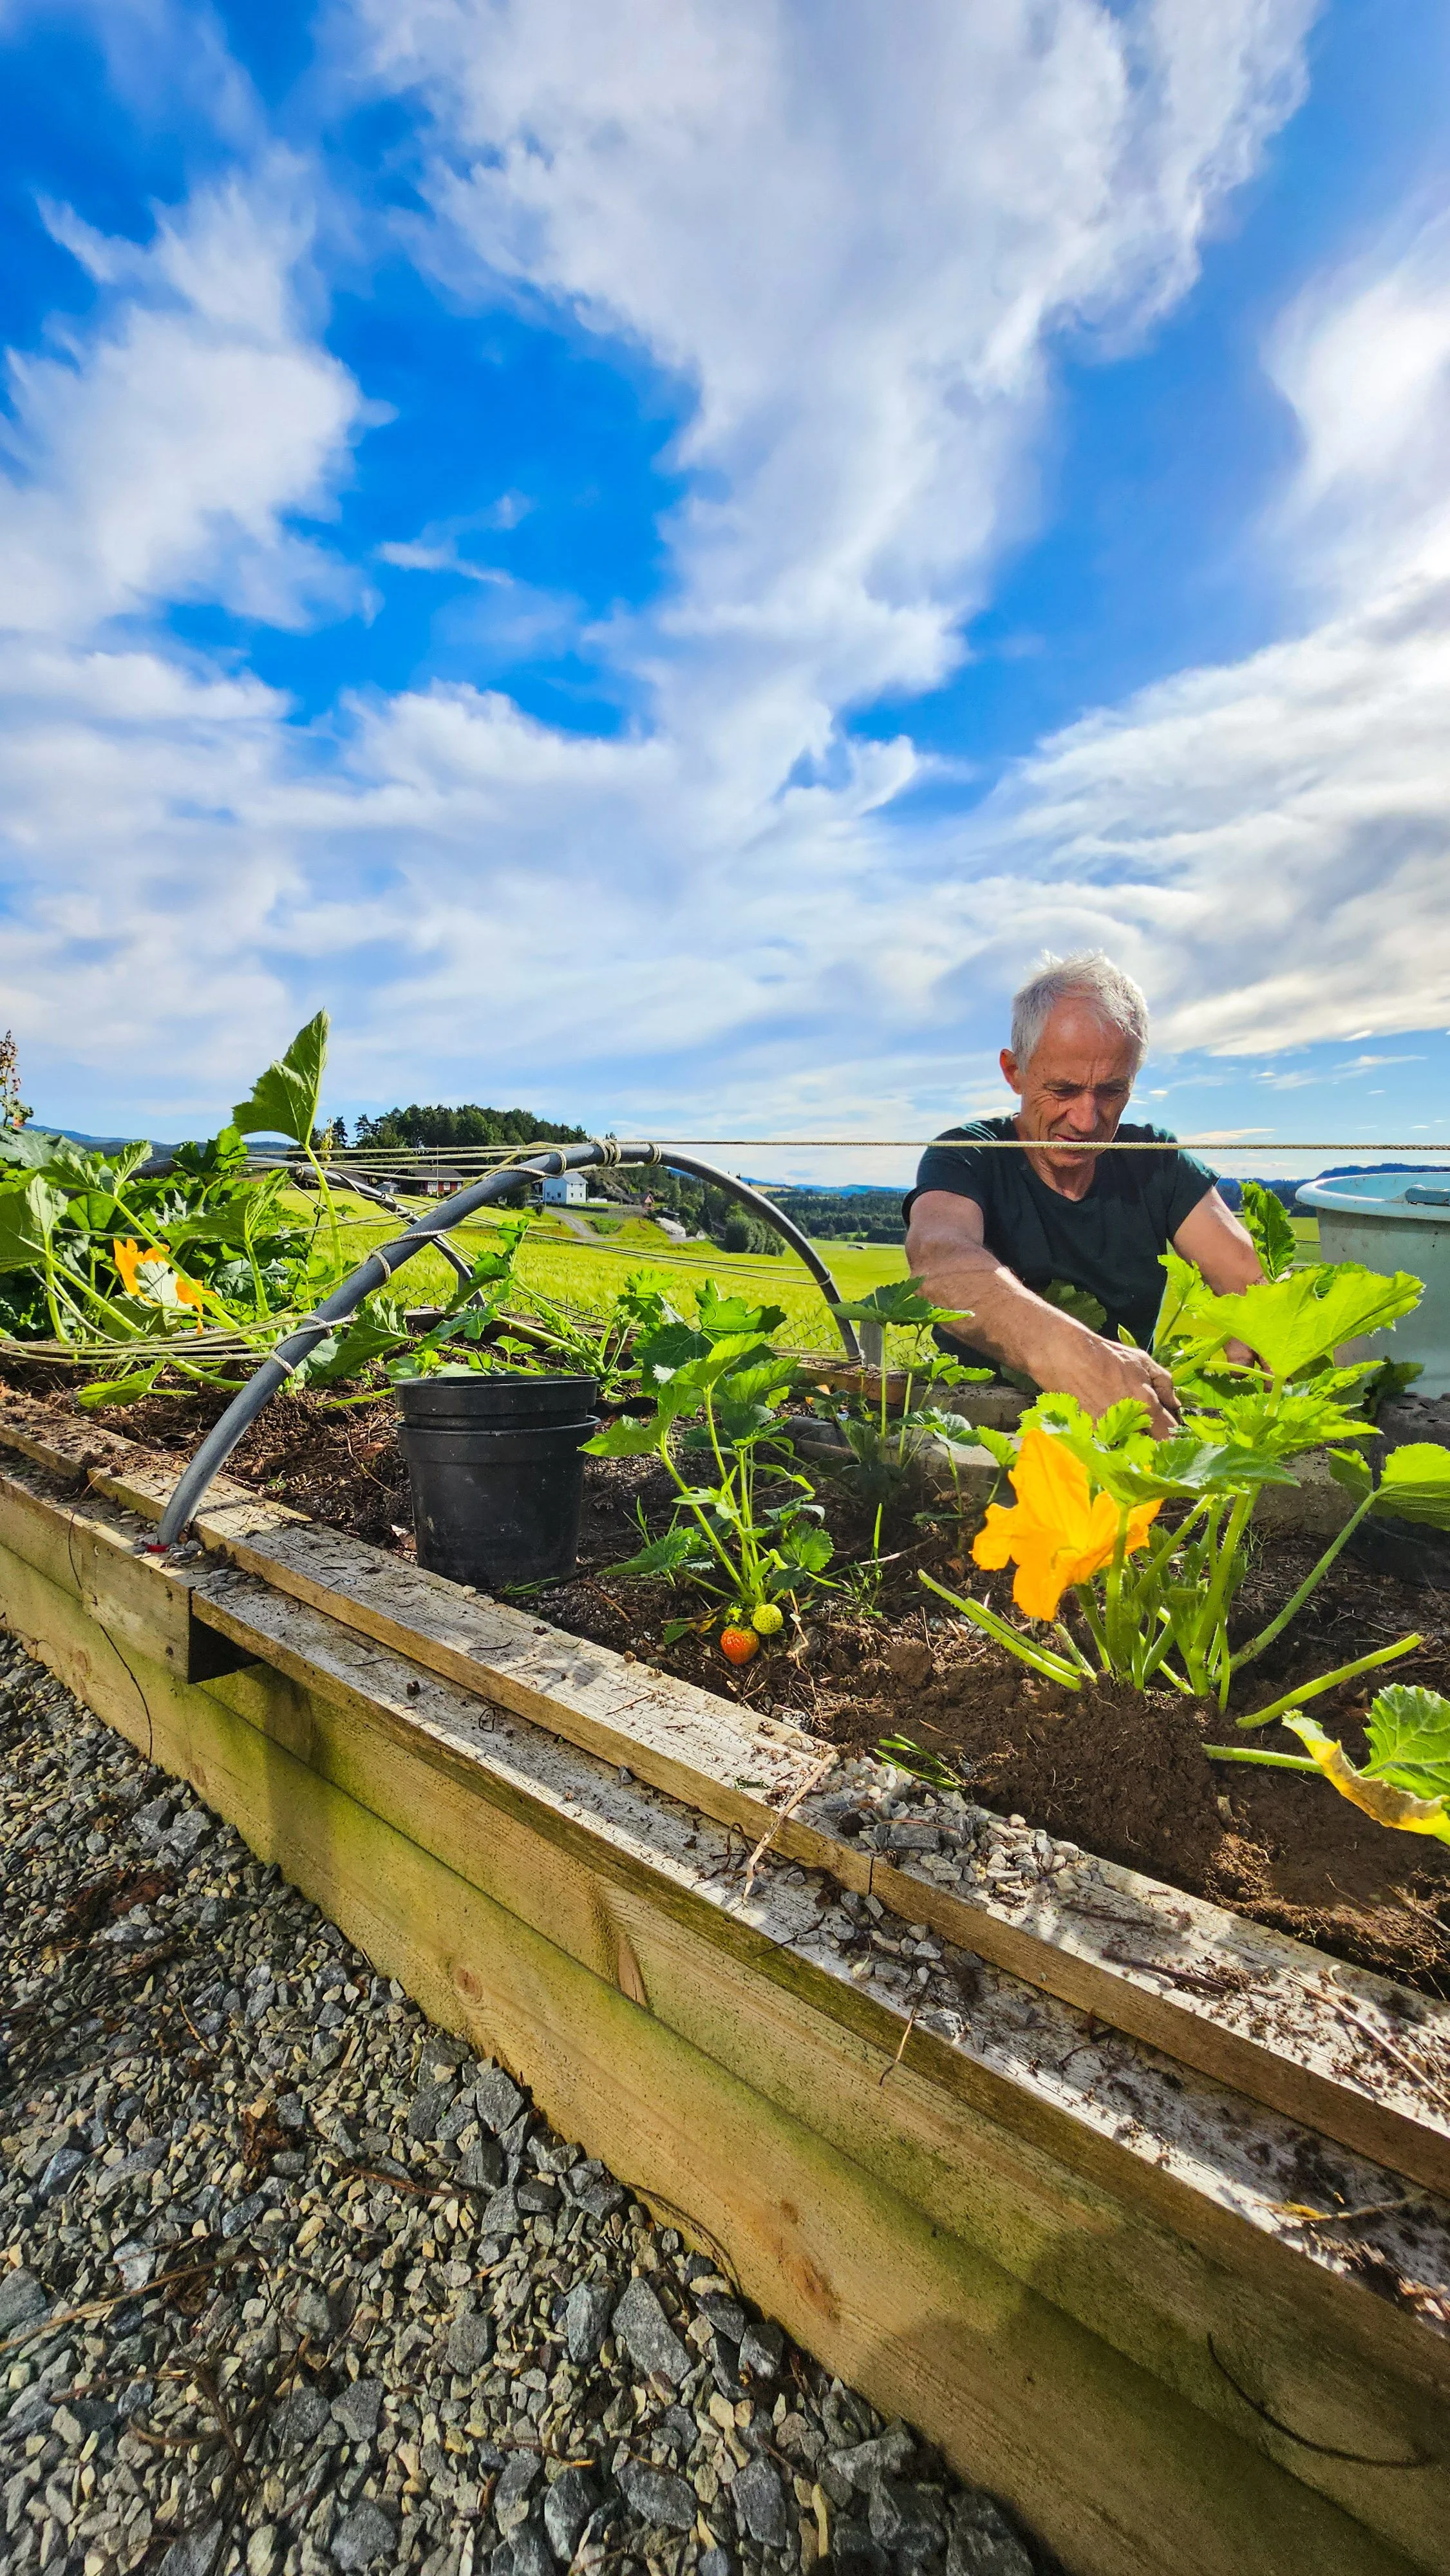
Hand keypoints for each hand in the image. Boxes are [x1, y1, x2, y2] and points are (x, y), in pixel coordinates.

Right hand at [1051, 1331, 1182, 1437]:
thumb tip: (1175, 1405)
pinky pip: (1109, 1441)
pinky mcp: (1091, 1433)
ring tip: (1128, 1423)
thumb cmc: (1107, 1356)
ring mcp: (1109, 1430)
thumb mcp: (1142, 1361)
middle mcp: (1130, 1422)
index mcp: (1147, 1404)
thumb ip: (1165, 1384)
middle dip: (1154, 1439)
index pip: (1170, 1435)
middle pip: (1150, 1446)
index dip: (1174, 1435)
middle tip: (1150, 1427)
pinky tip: (1106, 1420)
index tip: (1172, 1432)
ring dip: (1132, 1440)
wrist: (1066, 1357)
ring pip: (1129, 1446)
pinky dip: (1113, 1436)